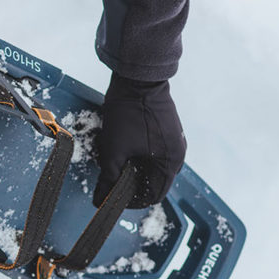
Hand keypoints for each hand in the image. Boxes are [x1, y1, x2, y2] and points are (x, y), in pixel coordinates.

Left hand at [94, 73, 185, 208]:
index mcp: (171, 162)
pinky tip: (123, 149)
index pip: (154, 195)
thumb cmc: (128, 112)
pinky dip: (140, 156)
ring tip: (115, 164)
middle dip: (132, 184)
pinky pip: (155, 152)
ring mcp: (175, 139)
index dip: (132, 201)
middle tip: (111, 181)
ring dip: (135, 170)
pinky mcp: (168, 129)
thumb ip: (108, 178)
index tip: (114, 198)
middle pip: (155, 182)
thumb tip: (100, 200)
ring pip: (153, 166)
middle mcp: (178, 153)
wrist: (137, 77)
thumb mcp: (114, 150)